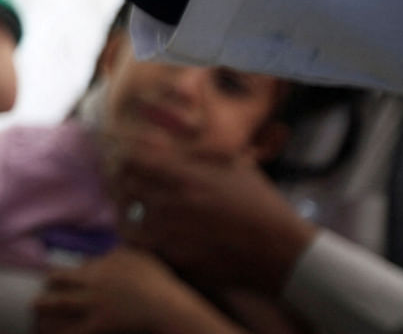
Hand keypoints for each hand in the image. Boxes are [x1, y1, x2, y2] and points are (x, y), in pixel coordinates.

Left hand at [34, 247, 239, 333]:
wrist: (164, 305)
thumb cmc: (159, 283)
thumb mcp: (141, 258)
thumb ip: (125, 252)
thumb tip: (114, 249)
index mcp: (103, 266)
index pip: (78, 266)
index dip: (68, 271)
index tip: (57, 274)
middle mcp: (92, 282)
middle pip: (61, 279)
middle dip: (49, 282)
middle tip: (41, 284)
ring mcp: (92, 303)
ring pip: (60, 303)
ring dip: (44, 304)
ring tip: (33, 305)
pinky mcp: (98, 324)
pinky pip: (74, 330)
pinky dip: (61, 332)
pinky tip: (49, 333)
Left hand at [104, 131, 317, 294]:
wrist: (280, 250)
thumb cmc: (260, 205)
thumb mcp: (234, 166)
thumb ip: (201, 155)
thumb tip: (174, 144)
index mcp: (184, 176)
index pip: (132, 160)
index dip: (124, 159)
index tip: (125, 161)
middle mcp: (172, 202)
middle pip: (124, 188)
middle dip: (122, 186)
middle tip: (124, 187)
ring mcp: (170, 233)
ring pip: (126, 220)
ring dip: (127, 215)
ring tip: (132, 214)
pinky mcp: (175, 259)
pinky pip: (142, 248)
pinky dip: (140, 241)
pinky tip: (148, 238)